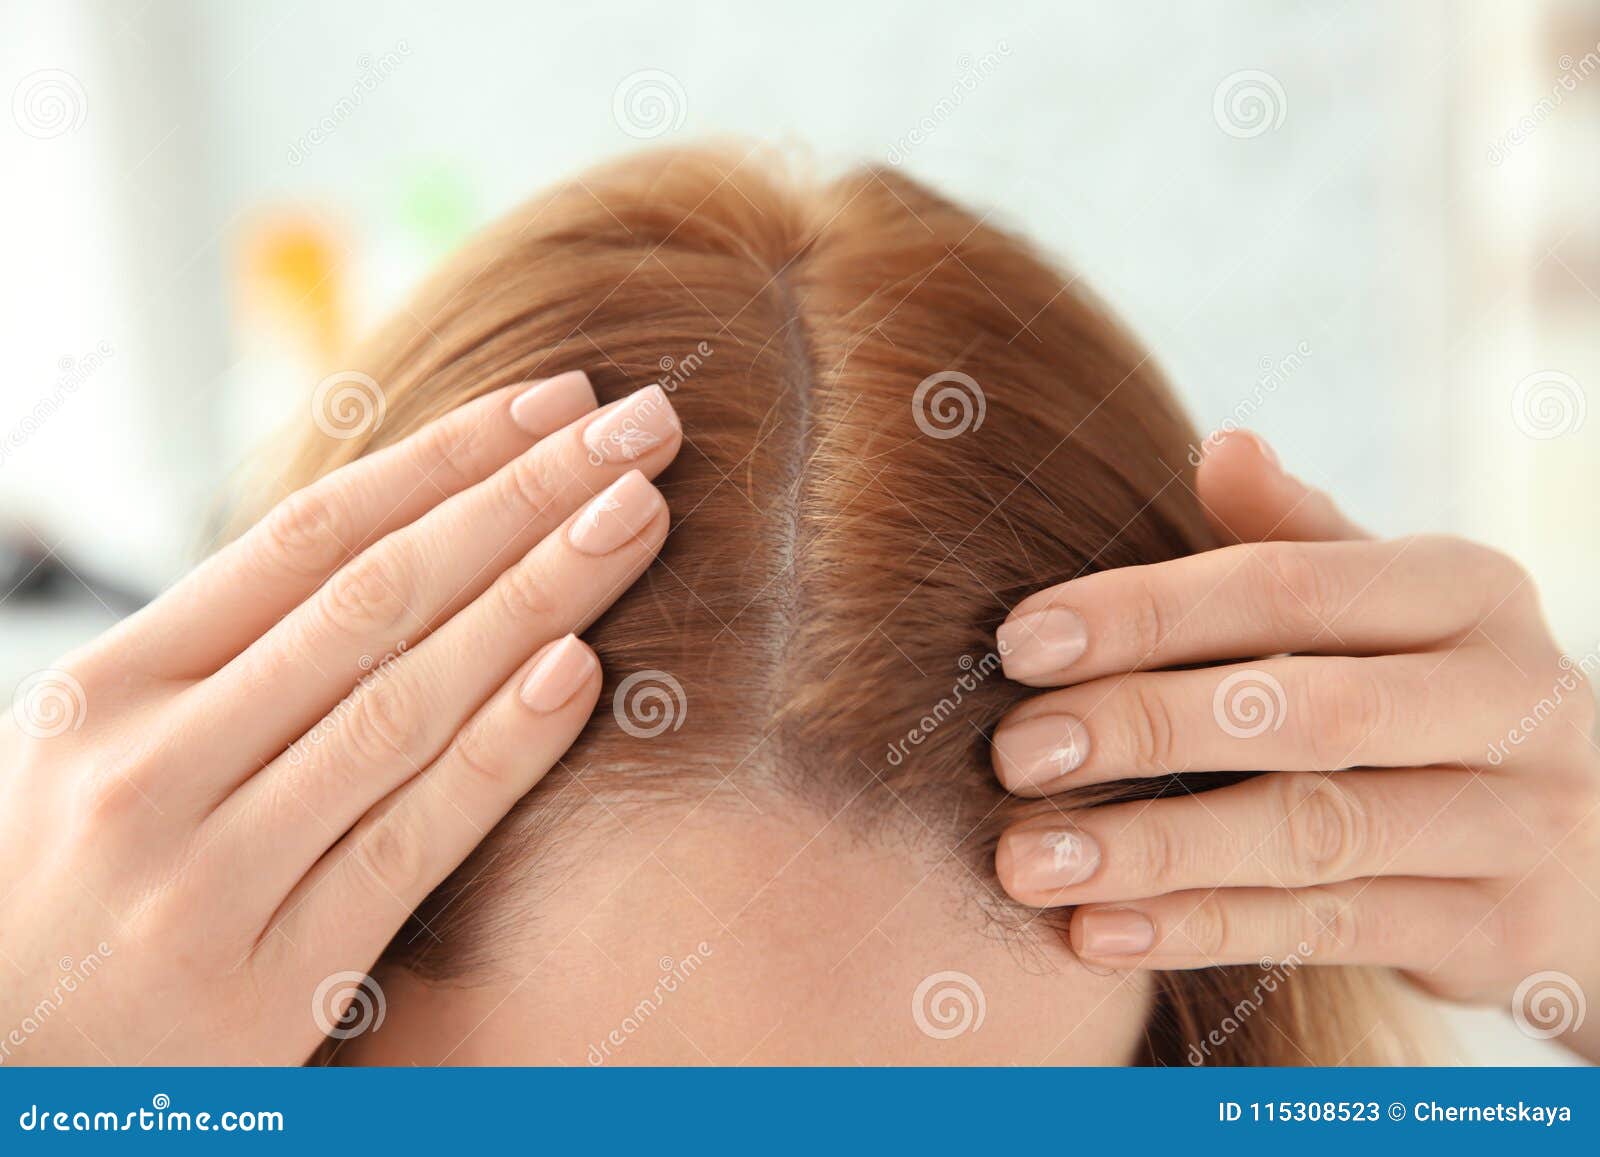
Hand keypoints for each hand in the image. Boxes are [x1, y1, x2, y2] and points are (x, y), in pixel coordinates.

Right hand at [0, 373, 680, 1063]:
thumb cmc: (62, 899)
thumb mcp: (102, 754)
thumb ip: (232, 662)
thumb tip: (406, 541)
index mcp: (103, 688)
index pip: (310, 536)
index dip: (449, 457)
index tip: (557, 404)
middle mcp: (149, 765)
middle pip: (377, 597)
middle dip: (524, 497)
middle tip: (640, 428)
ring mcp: (206, 876)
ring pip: (404, 702)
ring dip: (540, 594)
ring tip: (638, 515)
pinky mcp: (267, 985)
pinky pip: (409, 842)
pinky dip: (500, 750)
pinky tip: (582, 671)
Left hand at [989, 429, 1599, 1060]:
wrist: (1592, 846)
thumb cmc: (1434, 695)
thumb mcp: (1390, 604)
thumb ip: (1298, 538)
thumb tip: (1222, 445)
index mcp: (1470, 592)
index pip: (1288, 587)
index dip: (1145, 612)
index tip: (1019, 643)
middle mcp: (1514, 699)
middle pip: (1305, 712)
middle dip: (1143, 729)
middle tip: (1013, 754)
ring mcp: (1517, 824)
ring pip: (1311, 837)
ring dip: (1154, 850)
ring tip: (1025, 860)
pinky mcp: (1499, 932)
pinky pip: (1327, 932)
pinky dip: (1202, 930)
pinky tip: (1095, 931)